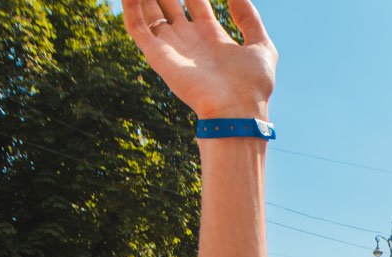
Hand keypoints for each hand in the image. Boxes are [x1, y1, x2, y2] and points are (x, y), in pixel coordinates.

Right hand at [122, 0, 276, 119]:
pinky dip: (130, 6)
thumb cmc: (252, 85)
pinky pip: (137, 26)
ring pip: (150, 11)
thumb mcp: (261, 46)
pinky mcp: (158, 55)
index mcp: (212, 35)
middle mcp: (189, 39)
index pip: (194, 1)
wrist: (237, 111)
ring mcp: (172, 46)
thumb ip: (249, 18)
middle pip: (169, 3)